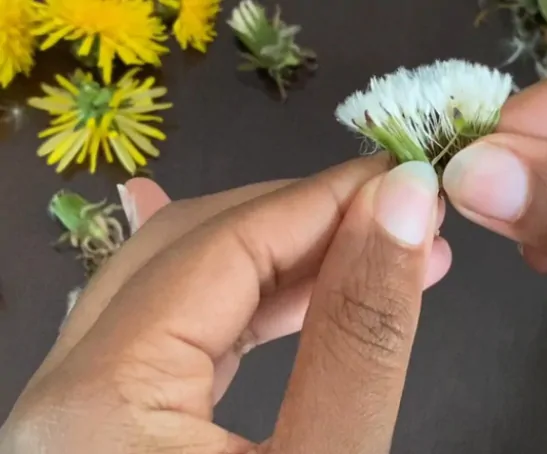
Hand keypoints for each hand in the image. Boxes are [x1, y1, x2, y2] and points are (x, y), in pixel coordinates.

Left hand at [0, 156, 450, 452]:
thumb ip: (360, 333)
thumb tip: (403, 208)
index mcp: (95, 401)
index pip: (220, 245)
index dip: (321, 198)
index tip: (404, 176)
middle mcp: (62, 394)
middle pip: (187, 249)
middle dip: (304, 218)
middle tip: (401, 212)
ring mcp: (77, 415)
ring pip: (182, 287)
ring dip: (287, 260)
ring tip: (380, 251)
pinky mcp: (110, 435)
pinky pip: (179, 339)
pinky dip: (252, 308)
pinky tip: (305, 290)